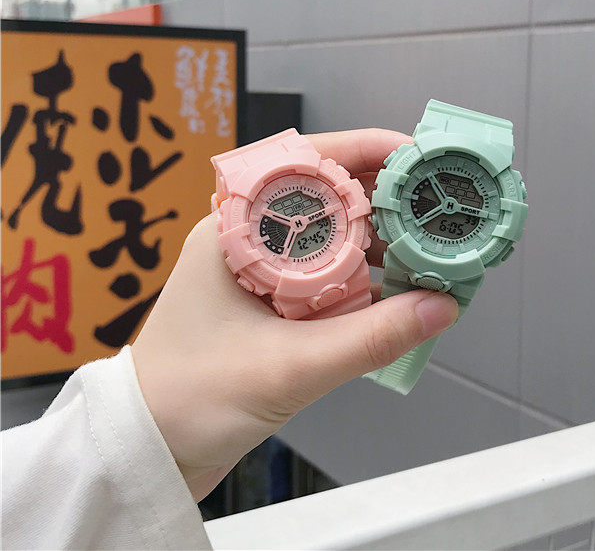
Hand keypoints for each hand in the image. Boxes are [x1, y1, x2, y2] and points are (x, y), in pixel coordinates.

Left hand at [131, 129, 458, 500]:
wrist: (151, 448)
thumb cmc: (190, 399)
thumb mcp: (288, 366)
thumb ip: (369, 338)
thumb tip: (439, 306)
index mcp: (233, 229)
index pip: (305, 163)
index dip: (363, 151)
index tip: (414, 156)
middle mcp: (248, 240)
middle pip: (325, 195)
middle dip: (382, 196)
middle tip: (435, 203)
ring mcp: (261, 272)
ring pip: (331, 235)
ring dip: (377, 239)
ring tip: (426, 246)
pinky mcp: (272, 304)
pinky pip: (327, 275)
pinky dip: (364, 277)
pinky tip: (397, 288)